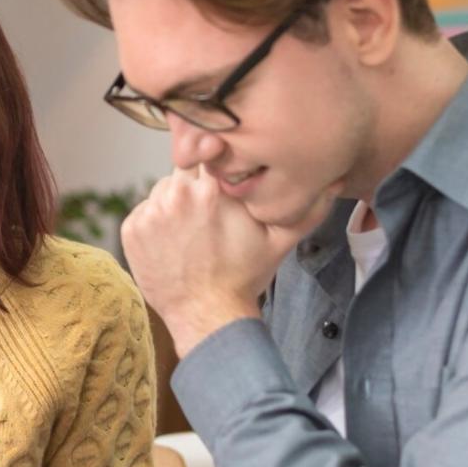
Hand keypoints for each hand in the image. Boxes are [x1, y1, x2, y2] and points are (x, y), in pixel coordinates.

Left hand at [121, 167, 335, 355]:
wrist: (207, 314)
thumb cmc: (245, 276)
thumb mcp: (281, 239)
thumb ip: (306, 205)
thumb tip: (335, 180)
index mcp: (211, 188)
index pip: (209, 152)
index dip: (216, 163)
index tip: (222, 179)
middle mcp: (176, 194)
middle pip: (184, 170)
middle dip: (196, 185)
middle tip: (210, 216)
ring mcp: (150, 212)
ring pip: (163, 190)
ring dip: (175, 204)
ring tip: (192, 234)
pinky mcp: (131, 229)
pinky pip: (144, 212)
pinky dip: (155, 223)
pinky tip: (174, 245)